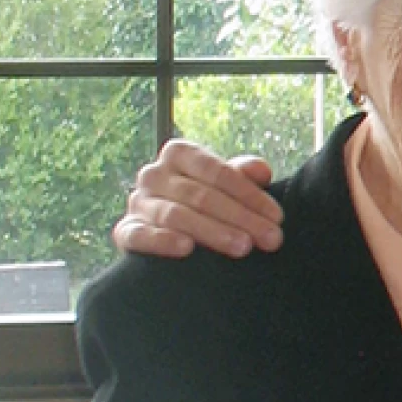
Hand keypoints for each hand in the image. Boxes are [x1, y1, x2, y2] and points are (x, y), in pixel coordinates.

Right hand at [113, 138, 283, 257]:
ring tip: (243, 247)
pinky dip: (161, 241)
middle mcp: (154, 174)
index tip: (277, 217)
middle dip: (241, 218)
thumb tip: (262, 171)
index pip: (217, 171)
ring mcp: (137, 202)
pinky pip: (138, 235)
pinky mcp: (125, 230)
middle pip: (201, 195)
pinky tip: (186, 248)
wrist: (166, 227)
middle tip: (270, 239)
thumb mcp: (227, 183)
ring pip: (176, 215)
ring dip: (212, 232)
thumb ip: (244, 173)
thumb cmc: (207, 198)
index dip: (250, 195)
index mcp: (180, 153)